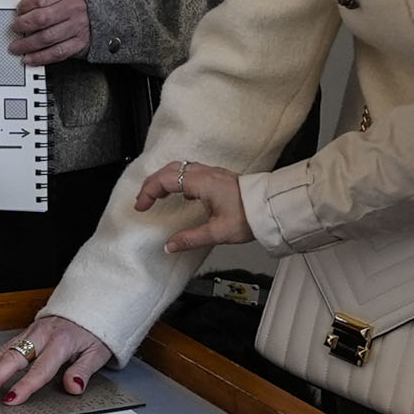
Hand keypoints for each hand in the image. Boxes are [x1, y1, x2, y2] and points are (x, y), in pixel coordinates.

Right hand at [0, 312, 113, 405]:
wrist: (90, 305)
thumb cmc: (94, 332)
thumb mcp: (98, 352)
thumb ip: (84, 371)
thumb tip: (74, 387)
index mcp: (61, 342)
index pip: (41, 368)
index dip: (25, 385)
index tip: (12, 399)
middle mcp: (42, 336)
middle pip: (14, 358)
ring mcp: (31, 333)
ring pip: (4, 351)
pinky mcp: (25, 332)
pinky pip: (4, 346)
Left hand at [5, 0, 93, 65]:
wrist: (106, 6)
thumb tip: (22, 10)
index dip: (24, 6)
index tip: (18, 11)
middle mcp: (73, 9)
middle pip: (41, 19)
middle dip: (23, 26)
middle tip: (14, 29)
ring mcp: (77, 27)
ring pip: (47, 38)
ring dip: (28, 45)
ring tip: (16, 48)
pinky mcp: (79, 42)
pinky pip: (57, 53)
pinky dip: (41, 58)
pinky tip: (30, 59)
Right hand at [131, 158, 251, 256]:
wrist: (272, 206)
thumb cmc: (250, 215)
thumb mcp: (218, 232)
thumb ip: (190, 239)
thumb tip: (170, 246)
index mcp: (202, 183)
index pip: (165, 180)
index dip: (149, 192)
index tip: (141, 206)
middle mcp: (206, 173)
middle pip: (170, 170)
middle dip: (152, 183)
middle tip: (144, 200)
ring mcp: (213, 173)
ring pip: (181, 168)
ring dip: (165, 179)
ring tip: (158, 195)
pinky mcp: (219, 177)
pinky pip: (192, 172)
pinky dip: (179, 179)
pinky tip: (182, 193)